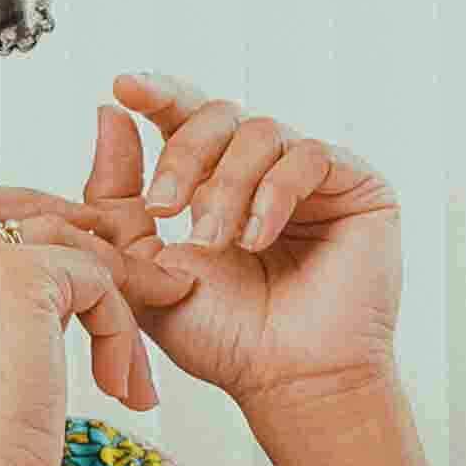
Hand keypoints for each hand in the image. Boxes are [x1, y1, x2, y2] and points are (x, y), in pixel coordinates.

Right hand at [0, 190, 161, 465]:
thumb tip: (62, 291)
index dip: (30, 218)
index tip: (76, 248)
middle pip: (26, 213)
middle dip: (85, 235)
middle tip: (135, 269)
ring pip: (73, 249)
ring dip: (120, 300)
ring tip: (134, 364)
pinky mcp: (21, 277)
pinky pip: (99, 281)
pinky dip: (121, 333)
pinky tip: (121, 383)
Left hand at [67, 73, 402, 409]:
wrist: (283, 379)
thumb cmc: (220, 335)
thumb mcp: (143, 264)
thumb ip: (116, 196)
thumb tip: (109, 112)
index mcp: (212, 179)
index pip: (184, 116)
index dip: (156, 93)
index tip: (124, 86)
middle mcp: (262, 168)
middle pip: (217, 115)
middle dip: (182, 156)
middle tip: (164, 209)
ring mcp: (310, 174)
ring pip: (259, 131)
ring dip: (226, 186)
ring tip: (217, 242)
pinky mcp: (355, 184)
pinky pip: (307, 155)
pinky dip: (272, 194)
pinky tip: (258, 238)